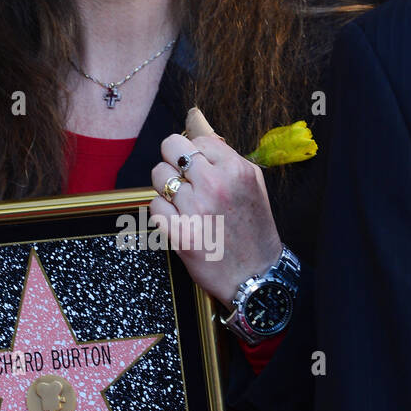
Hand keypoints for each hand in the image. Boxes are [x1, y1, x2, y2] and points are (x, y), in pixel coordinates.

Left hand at [149, 115, 282, 307]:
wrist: (256, 276)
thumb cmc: (254, 231)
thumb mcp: (253, 185)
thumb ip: (227, 158)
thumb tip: (199, 134)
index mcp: (236, 169)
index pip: (196, 140)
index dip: (194, 153)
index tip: (198, 168)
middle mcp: (215, 185)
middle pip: (171, 148)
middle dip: (173, 161)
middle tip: (182, 178)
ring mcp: (196, 209)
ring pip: (159, 176)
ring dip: (167, 188)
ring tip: (184, 203)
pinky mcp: (180, 232)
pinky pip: (155, 206)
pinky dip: (163, 214)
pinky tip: (180, 222)